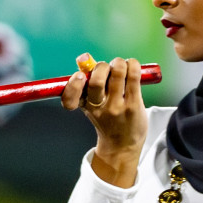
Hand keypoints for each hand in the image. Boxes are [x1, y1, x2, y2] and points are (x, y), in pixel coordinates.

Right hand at [61, 56, 146, 187]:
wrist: (123, 145)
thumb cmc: (107, 121)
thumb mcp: (92, 105)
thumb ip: (88, 83)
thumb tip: (83, 57)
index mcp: (85, 106)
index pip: (69, 98)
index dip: (73, 84)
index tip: (80, 76)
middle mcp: (99, 108)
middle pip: (96, 81)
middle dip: (102, 66)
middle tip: (107, 68)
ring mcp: (117, 106)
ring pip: (117, 73)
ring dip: (119, 63)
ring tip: (121, 66)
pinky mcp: (133, 104)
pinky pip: (134, 77)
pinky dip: (133, 65)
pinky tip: (132, 66)